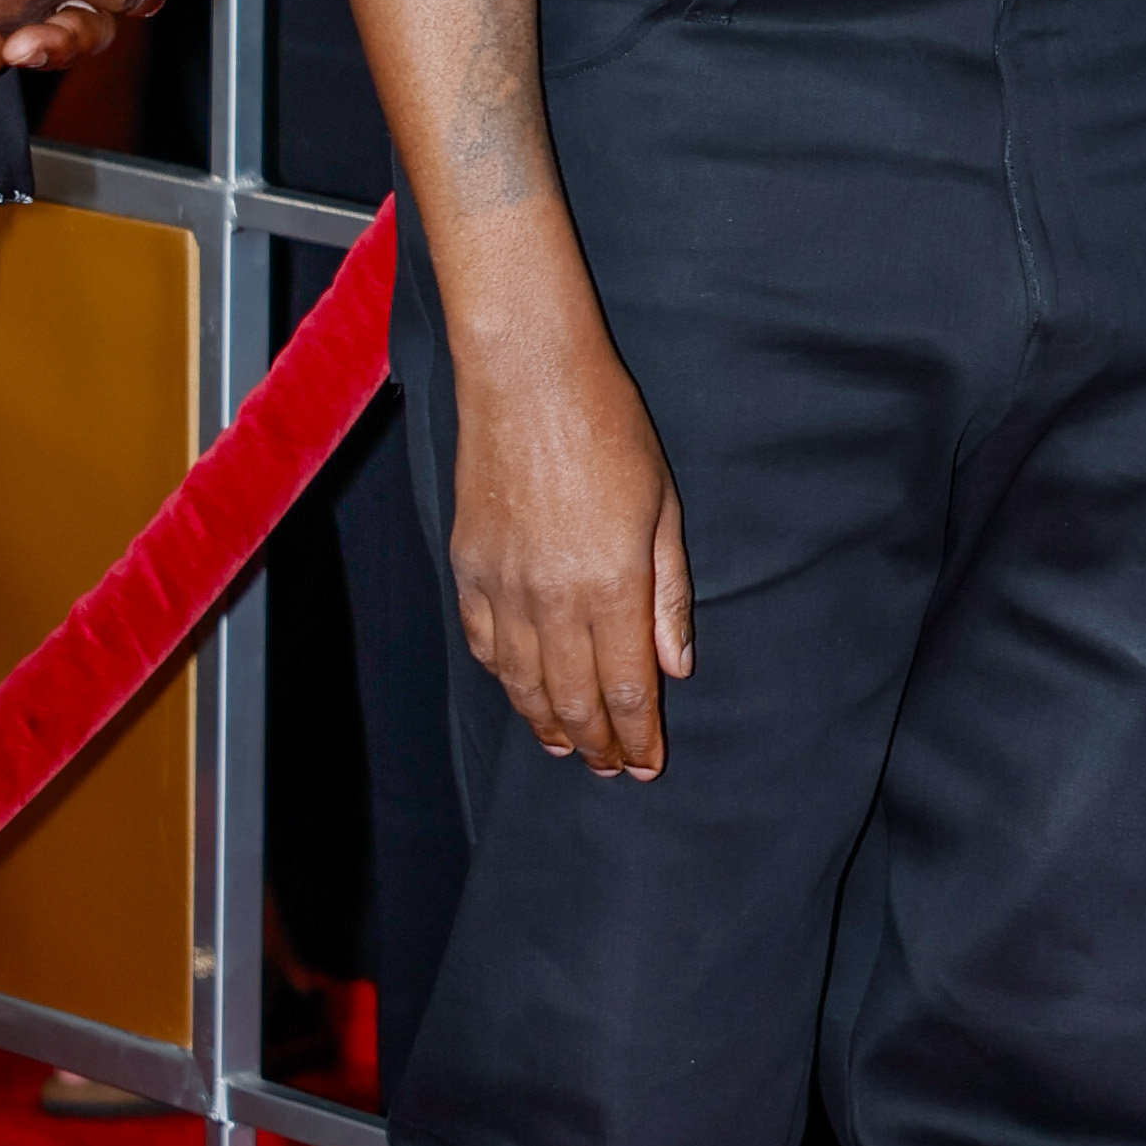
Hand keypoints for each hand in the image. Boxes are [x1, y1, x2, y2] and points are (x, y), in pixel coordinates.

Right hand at [447, 316, 693, 776]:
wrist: (526, 377)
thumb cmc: (608, 429)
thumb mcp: (663, 508)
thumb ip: (669, 594)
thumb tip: (677, 666)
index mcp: (611, 586)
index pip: (629, 689)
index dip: (638, 736)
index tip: (647, 766)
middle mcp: (552, 600)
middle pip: (574, 698)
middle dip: (596, 742)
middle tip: (610, 768)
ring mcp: (503, 587)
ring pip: (524, 683)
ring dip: (548, 723)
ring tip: (567, 747)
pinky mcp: (468, 567)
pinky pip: (485, 645)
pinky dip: (505, 680)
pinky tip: (521, 693)